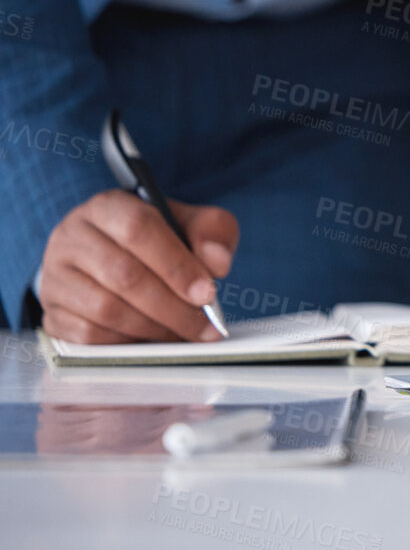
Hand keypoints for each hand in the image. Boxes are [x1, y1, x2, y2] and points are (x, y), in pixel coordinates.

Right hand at [39, 190, 236, 343]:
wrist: (110, 254)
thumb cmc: (155, 239)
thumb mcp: (189, 223)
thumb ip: (212, 232)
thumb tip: (217, 263)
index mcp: (108, 207)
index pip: (139, 230)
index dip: (176, 265)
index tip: (207, 293)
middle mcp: (72, 237)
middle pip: (123, 275)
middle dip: (172, 307)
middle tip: (203, 326)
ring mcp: (56, 276)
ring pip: (104, 309)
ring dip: (153, 327)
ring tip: (183, 334)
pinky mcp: (51, 310)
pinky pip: (87, 335)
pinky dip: (126, 341)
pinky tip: (151, 339)